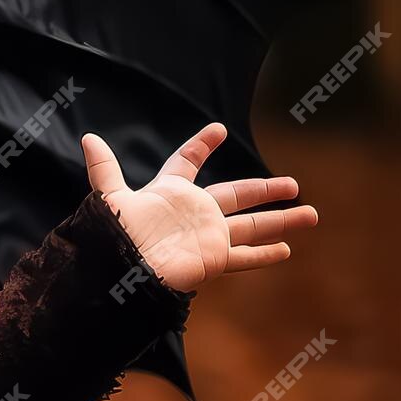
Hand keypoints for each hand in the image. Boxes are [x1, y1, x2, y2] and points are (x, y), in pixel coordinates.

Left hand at [81, 122, 317, 293]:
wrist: (124, 270)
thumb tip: (88, 137)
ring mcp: (205, 236)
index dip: (200, 147)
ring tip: (312, 215)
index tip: (217, 130)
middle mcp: (192, 212)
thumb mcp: (111, 196)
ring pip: (250, 226)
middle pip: (235, 195)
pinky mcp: (212, 259)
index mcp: (168, 192)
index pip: (185, 163)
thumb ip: (103, 167)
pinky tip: (286, 249)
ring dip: (280, 221)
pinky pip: (243, 256)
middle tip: (293, 184)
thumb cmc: (117, 233)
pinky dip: (264, 254)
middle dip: (263, 190)